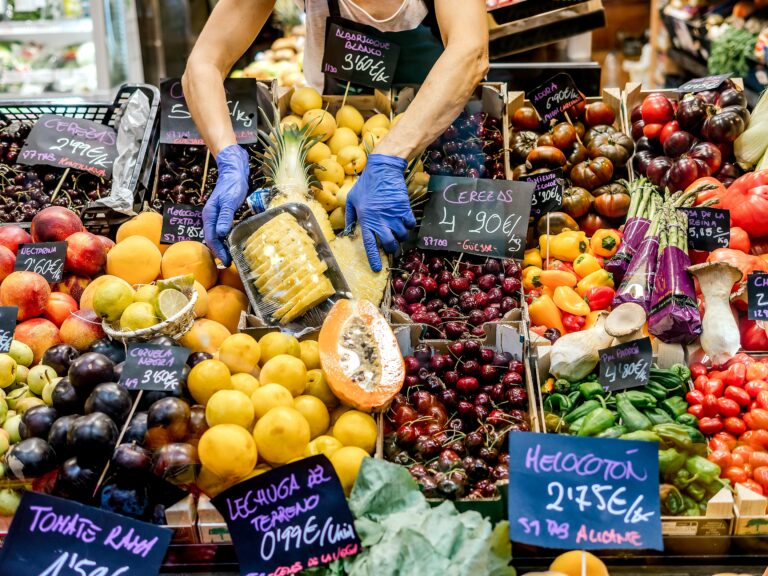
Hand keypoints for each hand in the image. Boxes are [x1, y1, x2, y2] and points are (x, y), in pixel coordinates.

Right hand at [202, 144, 248, 266]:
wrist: (234, 173)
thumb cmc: (232, 186)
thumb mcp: (230, 201)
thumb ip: (225, 217)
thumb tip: (221, 234)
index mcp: (209, 215)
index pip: (211, 238)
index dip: (218, 251)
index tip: (226, 261)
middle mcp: (210, 217)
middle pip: (212, 239)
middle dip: (219, 252)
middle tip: (229, 263)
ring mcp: (215, 217)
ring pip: (216, 236)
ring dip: (222, 247)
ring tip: (231, 257)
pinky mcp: (222, 215)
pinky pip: (221, 231)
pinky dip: (226, 240)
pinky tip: (232, 244)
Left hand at [345, 154, 415, 271]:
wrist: (383, 169)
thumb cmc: (366, 184)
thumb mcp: (352, 199)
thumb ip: (349, 217)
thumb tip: (347, 232)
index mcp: (366, 219)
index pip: (370, 244)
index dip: (374, 258)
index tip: (377, 268)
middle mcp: (380, 220)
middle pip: (390, 244)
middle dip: (391, 249)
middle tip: (390, 246)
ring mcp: (394, 215)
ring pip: (402, 235)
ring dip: (400, 237)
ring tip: (397, 232)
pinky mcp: (404, 208)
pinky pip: (410, 224)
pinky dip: (409, 226)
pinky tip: (405, 222)